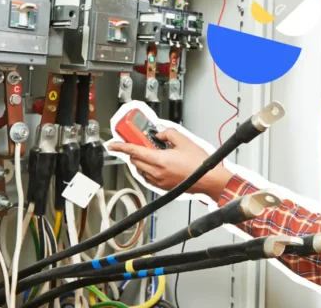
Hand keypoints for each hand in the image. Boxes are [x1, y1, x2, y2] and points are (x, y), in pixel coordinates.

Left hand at [108, 128, 233, 201]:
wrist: (208, 180)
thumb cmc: (199, 164)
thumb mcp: (184, 141)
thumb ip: (168, 134)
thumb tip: (159, 135)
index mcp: (159, 160)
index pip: (134, 151)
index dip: (121, 147)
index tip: (112, 144)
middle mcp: (156, 172)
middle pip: (135, 161)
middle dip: (134, 152)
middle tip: (141, 144)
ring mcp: (159, 181)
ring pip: (141, 170)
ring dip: (142, 161)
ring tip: (153, 154)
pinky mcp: (163, 187)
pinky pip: (148, 177)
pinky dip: (148, 169)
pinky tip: (158, 164)